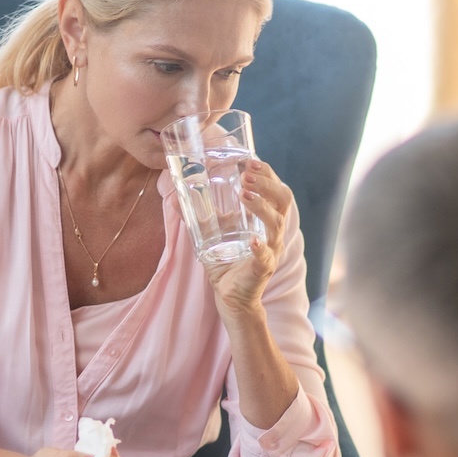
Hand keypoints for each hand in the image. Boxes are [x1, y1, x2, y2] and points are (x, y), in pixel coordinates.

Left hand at [205, 159, 292, 317]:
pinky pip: (265, 258)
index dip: (267, 174)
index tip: (251, 160)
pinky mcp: (263, 270)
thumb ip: (197, 215)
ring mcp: (270, 250)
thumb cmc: (226, 261)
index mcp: (265, 219)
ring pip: (275, 224)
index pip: (275, 190)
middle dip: (267, 185)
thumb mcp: (210, 234)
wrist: (231, 295)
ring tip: (244, 194)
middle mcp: (272, 232)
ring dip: (261, 207)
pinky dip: (260, 249)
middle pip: (283, 201)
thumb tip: (175, 196)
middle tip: (248, 175)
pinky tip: (254, 242)